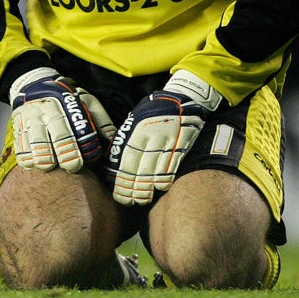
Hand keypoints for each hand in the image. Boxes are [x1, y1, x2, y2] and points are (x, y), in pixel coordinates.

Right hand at [10, 67, 114, 172]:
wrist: (33, 85)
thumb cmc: (65, 99)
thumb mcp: (85, 100)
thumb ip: (99, 118)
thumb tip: (111, 137)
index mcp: (65, 100)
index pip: (75, 121)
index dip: (81, 140)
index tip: (86, 159)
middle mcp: (46, 107)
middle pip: (56, 129)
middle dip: (65, 150)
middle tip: (72, 166)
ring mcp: (29, 116)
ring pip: (35, 137)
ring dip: (42, 154)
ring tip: (49, 166)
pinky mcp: (17, 125)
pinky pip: (19, 142)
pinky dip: (25, 155)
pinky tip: (32, 165)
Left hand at [105, 70, 221, 204]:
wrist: (183, 97)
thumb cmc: (155, 110)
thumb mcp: (137, 117)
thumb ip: (128, 136)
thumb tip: (114, 159)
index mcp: (138, 127)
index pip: (127, 156)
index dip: (122, 177)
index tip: (118, 192)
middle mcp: (152, 133)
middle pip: (141, 165)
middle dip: (134, 186)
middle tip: (129, 200)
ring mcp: (169, 137)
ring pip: (157, 167)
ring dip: (149, 186)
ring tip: (142, 198)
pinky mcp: (183, 141)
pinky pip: (173, 163)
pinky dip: (166, 177)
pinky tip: (160, 187)